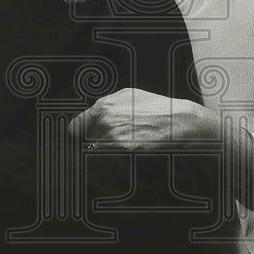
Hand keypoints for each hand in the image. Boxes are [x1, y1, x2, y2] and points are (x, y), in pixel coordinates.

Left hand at [68, 89, 219, 149]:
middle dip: (96, 141)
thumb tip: (89, 115)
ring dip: (106, 151)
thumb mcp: (129, 95)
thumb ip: (106, 104)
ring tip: (124, 145)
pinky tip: (130, 150)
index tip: (79, 138)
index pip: (76, 126)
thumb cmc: (155, 107)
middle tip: (112, 140)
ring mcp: (113, 137)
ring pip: (98, 150)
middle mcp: (105, 121)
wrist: (177, 121)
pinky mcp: (123, 151)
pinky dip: (115, 158)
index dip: (77, 133)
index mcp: (103, 107)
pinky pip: (110, 158)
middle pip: (88, 140)